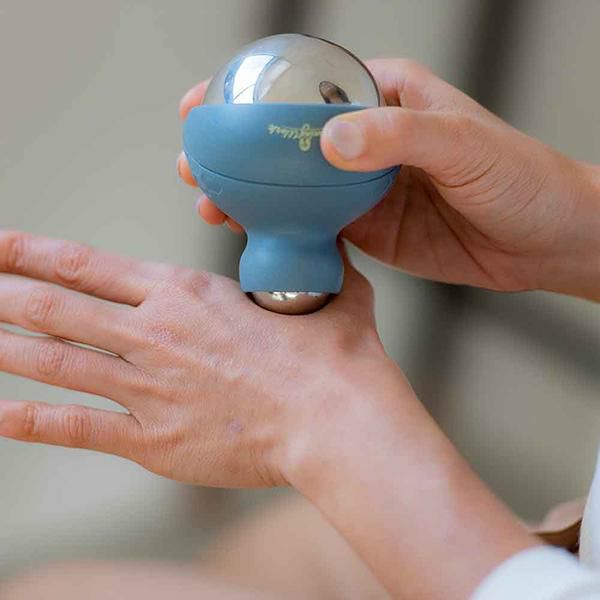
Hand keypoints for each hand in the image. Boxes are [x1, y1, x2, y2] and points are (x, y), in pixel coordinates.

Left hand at [0, 231, 390, 487]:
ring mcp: (148, 388)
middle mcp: (154, 333)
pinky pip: (78, 427)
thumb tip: (328, 240)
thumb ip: (316, 261)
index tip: (0, 245)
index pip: (89, 266)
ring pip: (55, 360)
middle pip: (57, 308)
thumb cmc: (334, 356)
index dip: (34, 252)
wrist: (336, 418)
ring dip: (6, 347)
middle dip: (5, 294)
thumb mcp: (326, 290)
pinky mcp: (153, 440)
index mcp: (186, 293)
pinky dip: (31, 421)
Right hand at [178, 60, 599, 300]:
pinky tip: (254, 238)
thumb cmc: (518, 177)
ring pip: (292, 190)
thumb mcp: (462, 143)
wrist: (541, 240)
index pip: (305, 86)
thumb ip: (398, 136)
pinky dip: (282, 233)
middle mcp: (366, 142)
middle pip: (284, 142)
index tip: (209, 101)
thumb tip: (330, 142)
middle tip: (196, 161)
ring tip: (212, 203)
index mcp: (384, 99)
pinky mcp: (367, 230)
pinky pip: (314, 229)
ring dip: (250, 196)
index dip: (252, 93)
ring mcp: (362, 189)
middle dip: (235, 150)